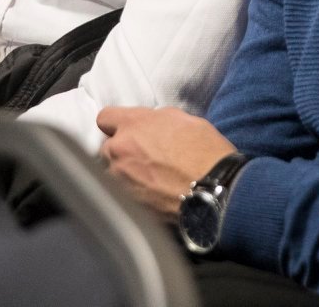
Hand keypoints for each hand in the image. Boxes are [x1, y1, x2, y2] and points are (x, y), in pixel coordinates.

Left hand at [97, 106, 236, 220]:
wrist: (214, 190)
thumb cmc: (205, 153)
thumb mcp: (183, 120)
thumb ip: (156, 120)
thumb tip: (149, 125)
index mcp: (134, 123)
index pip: (105, 117)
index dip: (116, 123)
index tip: (125, 130)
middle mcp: (120, 148)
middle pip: (106, 147)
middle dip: (120, 150)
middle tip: (142, 156)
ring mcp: (120, 177)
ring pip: (112, 171)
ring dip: (124, 172)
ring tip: (149, 177)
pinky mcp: (127, 201)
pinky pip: (121, 192)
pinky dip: (133, 191)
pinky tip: (152, 192)